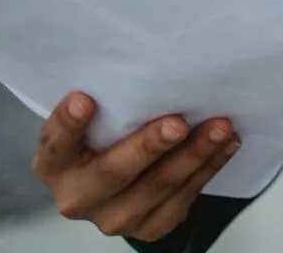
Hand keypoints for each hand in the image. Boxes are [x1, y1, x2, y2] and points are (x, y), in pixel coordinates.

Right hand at [32, 91, 240, 241]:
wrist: (122, 175)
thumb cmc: (110, 129)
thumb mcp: (98, 116)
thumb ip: (110, 99)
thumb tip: (148, 55)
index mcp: (56, 163)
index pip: (56, 144)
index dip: (68, 124)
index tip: (85, 99)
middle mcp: (78, 196)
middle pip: (112, 173)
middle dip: (148, 146)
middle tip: (178, 122)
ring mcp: (113, 218)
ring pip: (157, 188)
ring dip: (194, 154)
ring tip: (221, 126)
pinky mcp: (148, 227)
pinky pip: (182, 200)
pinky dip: (208, 168)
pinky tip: (227, 144)